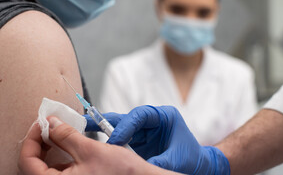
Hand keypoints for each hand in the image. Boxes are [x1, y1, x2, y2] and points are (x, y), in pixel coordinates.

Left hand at [19, 116, 173, 174]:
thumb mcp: (90, 149)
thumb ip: (66, 135)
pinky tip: (68, 142)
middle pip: (33, 166)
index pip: (27, 162)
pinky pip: (59, 170)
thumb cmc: (121, 173)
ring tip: (58, 130)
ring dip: (49, 147)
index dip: (31, 138)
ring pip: (46, 168)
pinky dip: (60, 155)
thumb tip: (50, 123)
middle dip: (39, 141)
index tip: (41, 122)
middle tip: (48, 124)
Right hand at [85, 106, 230, 174]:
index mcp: (164, 116)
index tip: (115, 141)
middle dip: (106, 121)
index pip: (140, 115)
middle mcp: (151, 120)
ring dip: (104, 130)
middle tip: (86, 124)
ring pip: (120, 126)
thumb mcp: (175, 160)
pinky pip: (121, 138)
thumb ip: (155, 162)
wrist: (198, 165)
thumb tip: (135, 167)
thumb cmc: (191, 159)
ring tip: (84, 130)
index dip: (125, 126)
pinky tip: (95, 143)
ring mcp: (144, 129)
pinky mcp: (138, 140)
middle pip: (126, 117)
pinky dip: (108, 141)